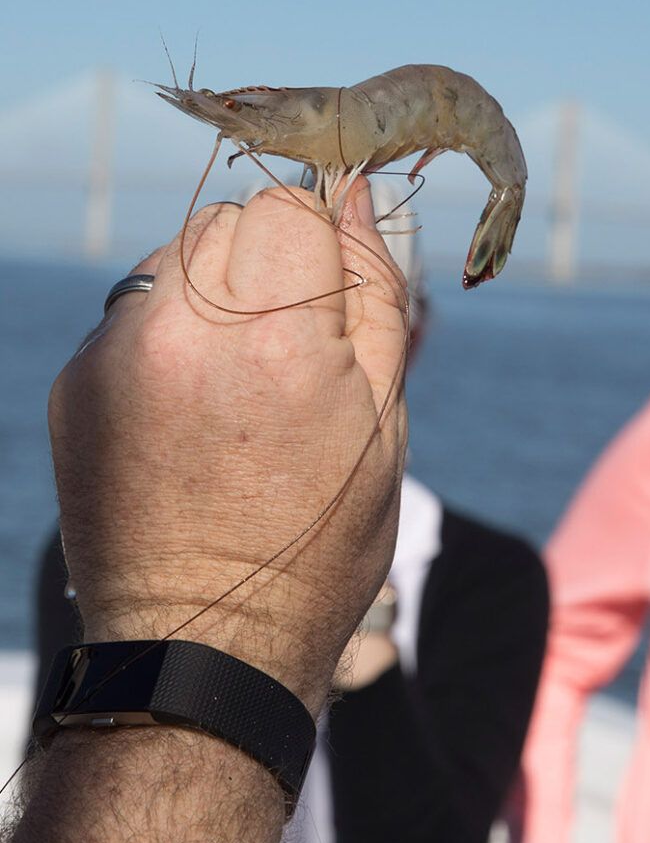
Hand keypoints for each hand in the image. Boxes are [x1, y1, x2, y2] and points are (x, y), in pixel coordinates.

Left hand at [48, 179, 407, 713]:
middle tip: (283, 344)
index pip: (290, 203)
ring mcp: (114, 355)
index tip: (325, 290)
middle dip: (265, 261)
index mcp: (277, 338)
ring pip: (174, 257)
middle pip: (227, 219)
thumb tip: (357, 197)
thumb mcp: (383, 423)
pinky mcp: (74, 384)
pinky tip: (185, 407)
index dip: (318, 239)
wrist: (200, 645)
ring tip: (232, 379)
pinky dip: (163, 335)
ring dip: (211, 292)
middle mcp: (182, 330)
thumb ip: (374, 294)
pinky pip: (130, 313)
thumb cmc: (315, 542)